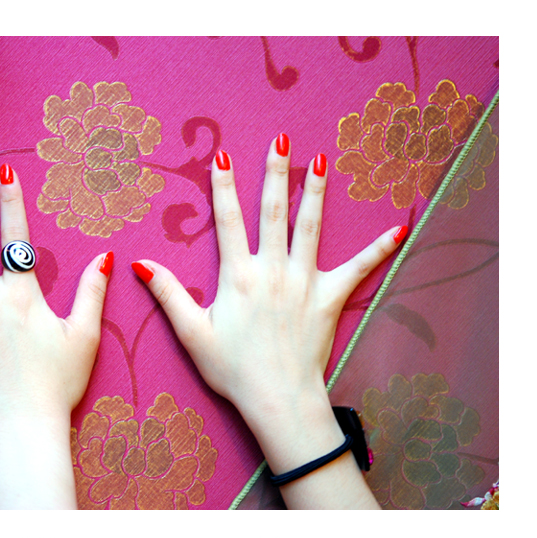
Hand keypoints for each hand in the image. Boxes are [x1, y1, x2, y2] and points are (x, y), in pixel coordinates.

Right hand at [132, 135, 403, 507]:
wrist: (277, 397)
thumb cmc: (233, 369)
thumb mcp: (192, 333)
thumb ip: (167, 294)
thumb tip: (138, 263)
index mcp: (238, 276)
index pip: (228, 220)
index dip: (224, 186)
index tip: (223, 155)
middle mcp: (273, 270)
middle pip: (274, 212)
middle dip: (276, 173)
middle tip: (281, 140)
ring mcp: (305, 281)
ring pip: (310, 227)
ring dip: (315, 193)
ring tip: (321, 162)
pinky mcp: (330, 298)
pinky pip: (358, 268)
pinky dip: (378, 249)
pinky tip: (398, 230)